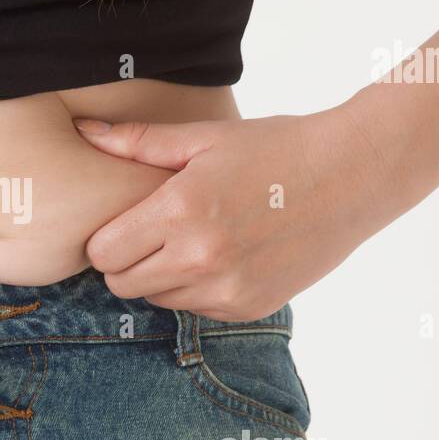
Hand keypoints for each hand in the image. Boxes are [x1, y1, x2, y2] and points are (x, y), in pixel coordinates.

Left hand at [74, 110, 391, 320]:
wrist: (354, 175)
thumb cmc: (276, 148)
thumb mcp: (205, 138)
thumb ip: (138, 142)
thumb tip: (84, 130)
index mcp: (180, 212)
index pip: (102, 253)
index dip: (106, 239)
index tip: (125, 223)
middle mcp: (200, 258)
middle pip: (123, 284)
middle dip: (127, 261)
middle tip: (153, 232)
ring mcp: (227, 289)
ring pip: (157, 300)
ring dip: (162, 278)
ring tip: (192, 240)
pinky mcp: (249, 306)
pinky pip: (197, 309)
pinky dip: (198, 289)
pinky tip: (223, 256)